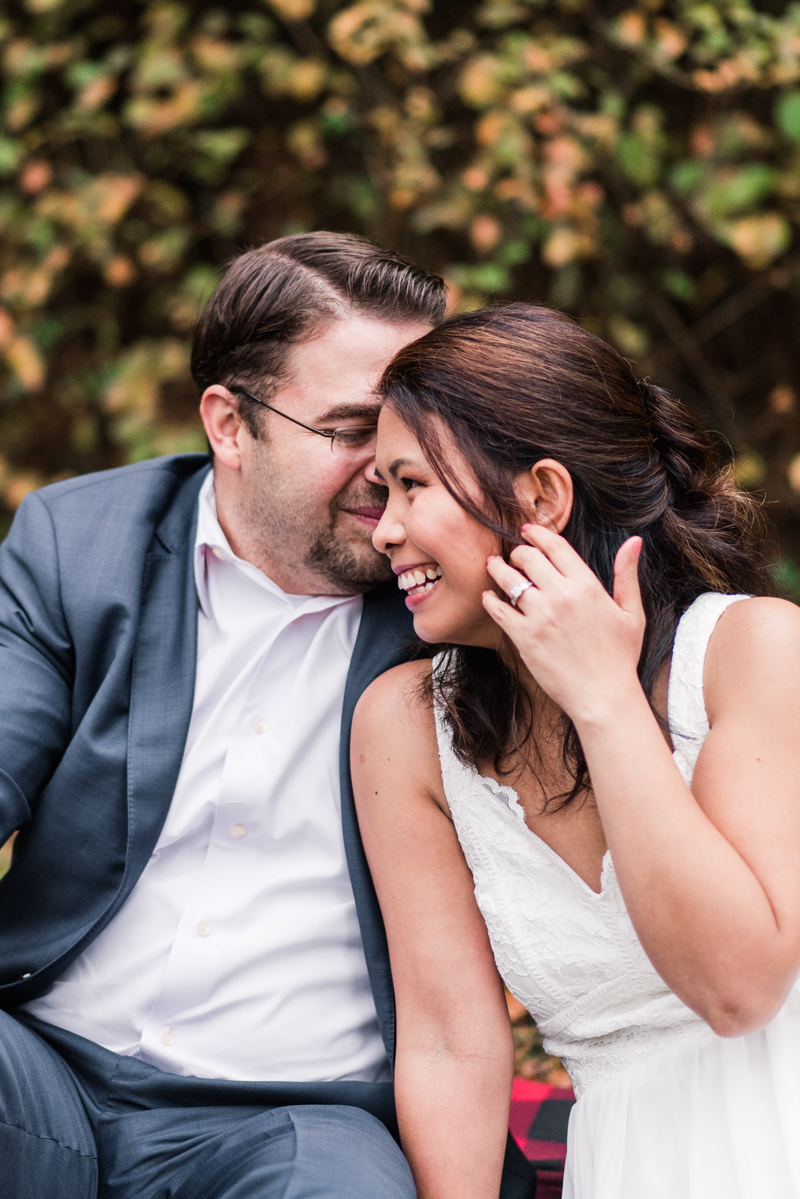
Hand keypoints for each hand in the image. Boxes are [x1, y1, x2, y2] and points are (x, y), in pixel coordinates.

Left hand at [482, 525, 645, 726]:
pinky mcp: (524, 637)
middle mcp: (560, 595)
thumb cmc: (619, 656)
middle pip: (529, 558)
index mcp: (586, 585)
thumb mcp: (631, 612)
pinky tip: (489, 596)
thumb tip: (634, 540)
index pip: (555, 546)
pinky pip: (498, 610)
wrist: (603, 696)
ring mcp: (539, 616)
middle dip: (518, 551)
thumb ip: (627, 574)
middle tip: (514, 553)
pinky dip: (490, 600)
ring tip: (493, 565)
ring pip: (509, 579)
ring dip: (498, 569)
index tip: (528, 530)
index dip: (538, 533)